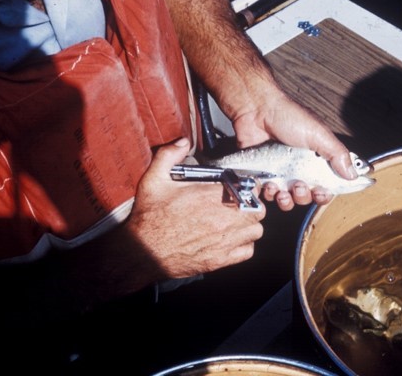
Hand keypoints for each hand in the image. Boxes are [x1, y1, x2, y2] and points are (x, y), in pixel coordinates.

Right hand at [126, 138, 265, 278]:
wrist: (143, 252)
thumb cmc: (149, 218)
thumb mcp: (153, 180)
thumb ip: (169, 156)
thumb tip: (183, 142)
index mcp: (212, 197)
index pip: (248, 188)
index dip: (247, 186)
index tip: (240, 187)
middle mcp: (224, 219)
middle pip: (257, 210)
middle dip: (251, 205)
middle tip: (239, 204)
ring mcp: (225, 240)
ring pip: (256, 230)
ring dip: (249, 225)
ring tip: (236, 221)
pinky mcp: (222, 259)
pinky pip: (248, 251)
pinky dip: (244, 245)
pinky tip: (231, 239)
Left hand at [232, 89, 357, 210]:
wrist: (256, 111)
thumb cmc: (288, 117)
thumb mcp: (319, 134)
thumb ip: (337, 154)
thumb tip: (353, 174)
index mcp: (317, 159)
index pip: (328, 184)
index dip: (326, 192)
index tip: (323, 190)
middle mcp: (300, 168)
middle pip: (308, 196)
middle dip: (306, 196)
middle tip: (300, 186)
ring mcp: (281, 173)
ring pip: (289, 200)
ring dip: (288, 199)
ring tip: (284, 188)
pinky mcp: (264, 176)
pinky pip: (269, 195)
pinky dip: (270, 194)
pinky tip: (269, 183)